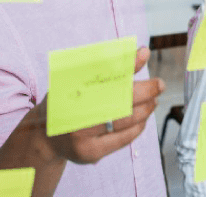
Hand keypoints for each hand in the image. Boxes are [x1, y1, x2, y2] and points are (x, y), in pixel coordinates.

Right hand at [43, 46, 164, 164]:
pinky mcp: (89, 153)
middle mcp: (73, 111)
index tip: (145, 54)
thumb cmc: (67, 102)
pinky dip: (137, 127)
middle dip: (144, 91)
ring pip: (122, 121)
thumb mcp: (78, 79)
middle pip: (117, 99)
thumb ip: (109, 67)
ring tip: (154, 100)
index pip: (103, 72)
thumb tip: (141, 53)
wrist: (46, 136)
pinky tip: (143, 118)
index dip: (127, 64)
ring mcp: (81, 134)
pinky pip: (122, 139)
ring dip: (144, 109)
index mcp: (69, 87)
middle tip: (159, 84)